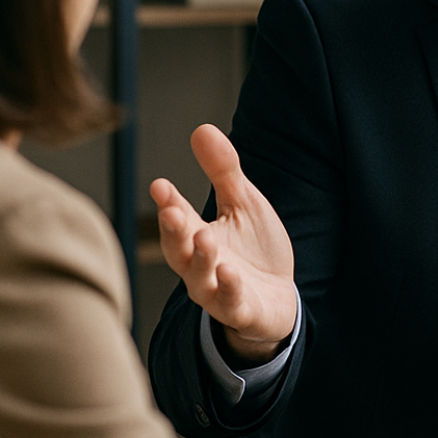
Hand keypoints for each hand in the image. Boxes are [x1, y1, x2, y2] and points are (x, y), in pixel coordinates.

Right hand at [149, 123, 296, 364]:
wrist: (278, 298)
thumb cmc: (253, 250)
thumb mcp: (242, 204)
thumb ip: (223, 172)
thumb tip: (202, 128)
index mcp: (198, 237)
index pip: (178, 219)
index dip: (169, 203)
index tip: (160, 185)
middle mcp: (201, 266)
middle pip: (179, 251)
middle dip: (174, 232)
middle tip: (171, 211)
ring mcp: (219, 291)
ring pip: (201, 279)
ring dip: (201, 259)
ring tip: (204, 236)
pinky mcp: (241, 310)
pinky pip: (231, 303)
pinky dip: (230, 289)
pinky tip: (231, 273)